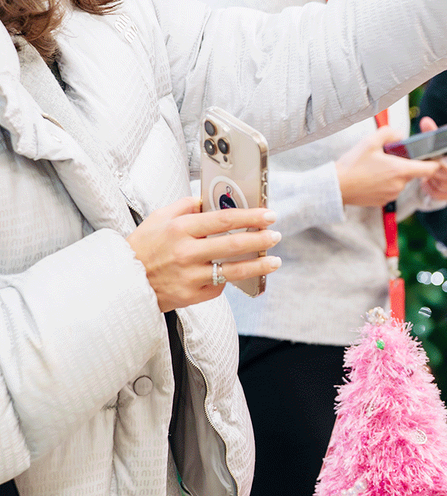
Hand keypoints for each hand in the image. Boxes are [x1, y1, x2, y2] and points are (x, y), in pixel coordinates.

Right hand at [126, 197, 281, 311]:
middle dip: (261, 240)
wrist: (120, 282)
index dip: (251, 217)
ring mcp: (188, 276)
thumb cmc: (142, 247)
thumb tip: (211, 199)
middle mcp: (185, 252)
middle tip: (276, 236)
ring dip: (259, 266)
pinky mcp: (189, 296)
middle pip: (233, 245)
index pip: (224, 219)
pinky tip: (235, 274)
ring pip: (232, 271)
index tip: (269, 215)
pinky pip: (218, 287)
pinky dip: (228, 280)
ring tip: (274, 261)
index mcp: (179, 229)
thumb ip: (186, 206)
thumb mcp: (159, 218)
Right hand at [335, 124, 439, 207]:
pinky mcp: (383, 201)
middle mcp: (399, 185)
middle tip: (391, 156)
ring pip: (401, 181)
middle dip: (406, 164)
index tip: (431, 156)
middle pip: (413, 173)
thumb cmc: (353, 164)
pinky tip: (372, 177)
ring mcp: (392, 195)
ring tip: (377, 167)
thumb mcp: (370, 141)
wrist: (336, 187)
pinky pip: (391, 189)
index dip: (434, 162)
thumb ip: (389, 133)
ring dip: (395, 174)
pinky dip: (386, 183)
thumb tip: (400, 135)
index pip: (430, 169)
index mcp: (400, 170)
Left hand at [411, 116, 446, 201]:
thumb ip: (432, 133)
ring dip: (436, 180)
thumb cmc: (439, 153)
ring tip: (427, 174)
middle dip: (443, 171)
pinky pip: (444, 196)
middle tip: (431, 166)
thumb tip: (425, 121)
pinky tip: (425, 183)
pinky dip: (432, 190)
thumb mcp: (436, 143)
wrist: (433, 169)